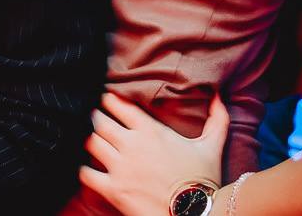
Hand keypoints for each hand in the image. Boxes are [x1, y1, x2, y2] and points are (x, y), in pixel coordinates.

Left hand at [78, 92, 228, 215]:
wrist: (197, 215)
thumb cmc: (203, 180)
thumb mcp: (212, 146)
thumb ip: (215, 119)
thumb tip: (218, 97)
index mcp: (150, 130)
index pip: (119, 105)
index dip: (108, 99)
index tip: (105, 99)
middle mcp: (132, 145)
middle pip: (98, 120)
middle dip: (94, 116)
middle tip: (92, 117)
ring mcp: (120, 167)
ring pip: (90, 142)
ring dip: (87, 138)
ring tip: (88, 138)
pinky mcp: (113, 189)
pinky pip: (86, 173)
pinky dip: (83, 168)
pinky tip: (87, 167)